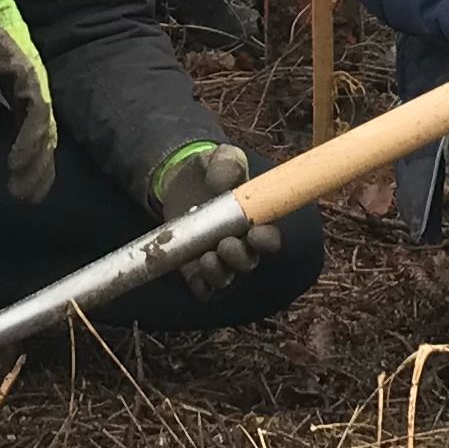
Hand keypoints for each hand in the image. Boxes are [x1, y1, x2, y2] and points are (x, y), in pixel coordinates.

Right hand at [0, 0, 58, 203]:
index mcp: (23, 87)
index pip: (35, 130)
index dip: (33, 160)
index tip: (26, 188)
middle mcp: (34, 86)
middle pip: (45, 135)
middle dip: (38, 170)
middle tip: (27, 198)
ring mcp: (34, 79)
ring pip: (43, 130)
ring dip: (34, 162)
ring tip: (22, 188)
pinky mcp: (27, 74)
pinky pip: (33, 115)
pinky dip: (28, 140)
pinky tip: (18, 161)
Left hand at [155, 142, 283, 294]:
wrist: (178, 183)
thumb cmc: (209, 171)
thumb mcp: (219, 157)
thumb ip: (226, 162)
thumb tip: (221, 183)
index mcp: (254, 221)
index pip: (270, 239)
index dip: (266, 240)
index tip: (254, 233)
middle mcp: (241, 246)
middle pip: (248, 262)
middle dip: (239, 258)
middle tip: (225, 244)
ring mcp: (219, 261)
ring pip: (226, 279)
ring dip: (219, 274)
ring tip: (207, 257)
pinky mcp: (195, 272)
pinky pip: (203, 290)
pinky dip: (201, 286)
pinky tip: (194, 273)